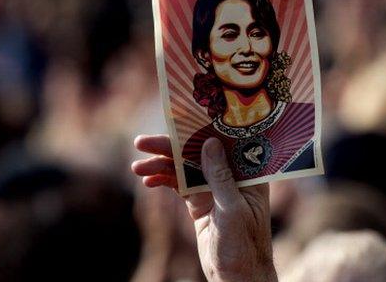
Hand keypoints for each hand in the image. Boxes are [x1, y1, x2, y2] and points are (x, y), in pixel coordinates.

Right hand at [132, 135, 277, 281]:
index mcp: (248, 173)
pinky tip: (147, 180)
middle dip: (171, 146)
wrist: (236, 276)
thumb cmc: (244, 245)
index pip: (224, 142)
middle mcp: (231, 176)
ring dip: (161, 164)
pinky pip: (179, 185)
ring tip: (137, 165)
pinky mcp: (200, 202)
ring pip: (185, 168)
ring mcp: (214, 188)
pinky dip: (163, 180)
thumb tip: (209, 143)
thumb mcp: (232, 209)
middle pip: (198, 152)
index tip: (176, 120)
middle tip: (142, 142)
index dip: (200, 129)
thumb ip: (220, 176)